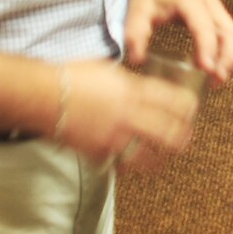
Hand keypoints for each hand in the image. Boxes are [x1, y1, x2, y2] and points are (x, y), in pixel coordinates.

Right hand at [54, 59, 200, 169]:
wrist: (41, 94)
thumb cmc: (70, 75)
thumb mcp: (107, 69)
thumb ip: (127, 80)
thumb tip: (140, 85)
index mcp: (133, 90)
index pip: (174, 101)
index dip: (188, 108)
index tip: (192, 110)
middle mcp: (129, 115)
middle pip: (169, 133)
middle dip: (182, 138)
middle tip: (185, 139)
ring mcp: (114, 137)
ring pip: (149, 156)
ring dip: (160, 158)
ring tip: (165, 158)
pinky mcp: (98, 152)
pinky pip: (120, 163)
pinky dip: (128, 164)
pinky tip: (131, 163)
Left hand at [123, 0, 232, 85]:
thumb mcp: (137, 6)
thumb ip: (136, 33)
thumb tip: (138, 61)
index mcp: (190, 0)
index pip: (204, 27)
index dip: (207, 48)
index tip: (205, 69)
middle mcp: (210, 3)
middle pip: (230, 33)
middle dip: (227, 58)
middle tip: (216, 81)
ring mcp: (217, 6)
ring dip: (231, 57)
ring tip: (218, 78)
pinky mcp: (217, 11)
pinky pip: (229, 32)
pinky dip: (227, 50)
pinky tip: (215, 64)